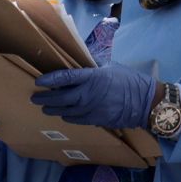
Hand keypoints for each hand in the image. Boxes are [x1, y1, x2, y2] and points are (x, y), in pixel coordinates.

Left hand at [31, 64, 156, 128]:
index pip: (65, 77)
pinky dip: (67, 116)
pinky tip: (63, 114)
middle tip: (35, 98)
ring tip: (45, 108)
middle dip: (45, 98)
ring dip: (53, 109)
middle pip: (60, 97)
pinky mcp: (95, 120)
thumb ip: (94, 66)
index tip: (38, 81)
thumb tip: (83, 60)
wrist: (144, 102)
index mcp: (91, 77)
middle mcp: (87, 94)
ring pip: (65, 111)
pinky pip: (75, 119)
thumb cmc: (129, 81)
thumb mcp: (111, 67)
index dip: (49, 79)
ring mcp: (90, 109)